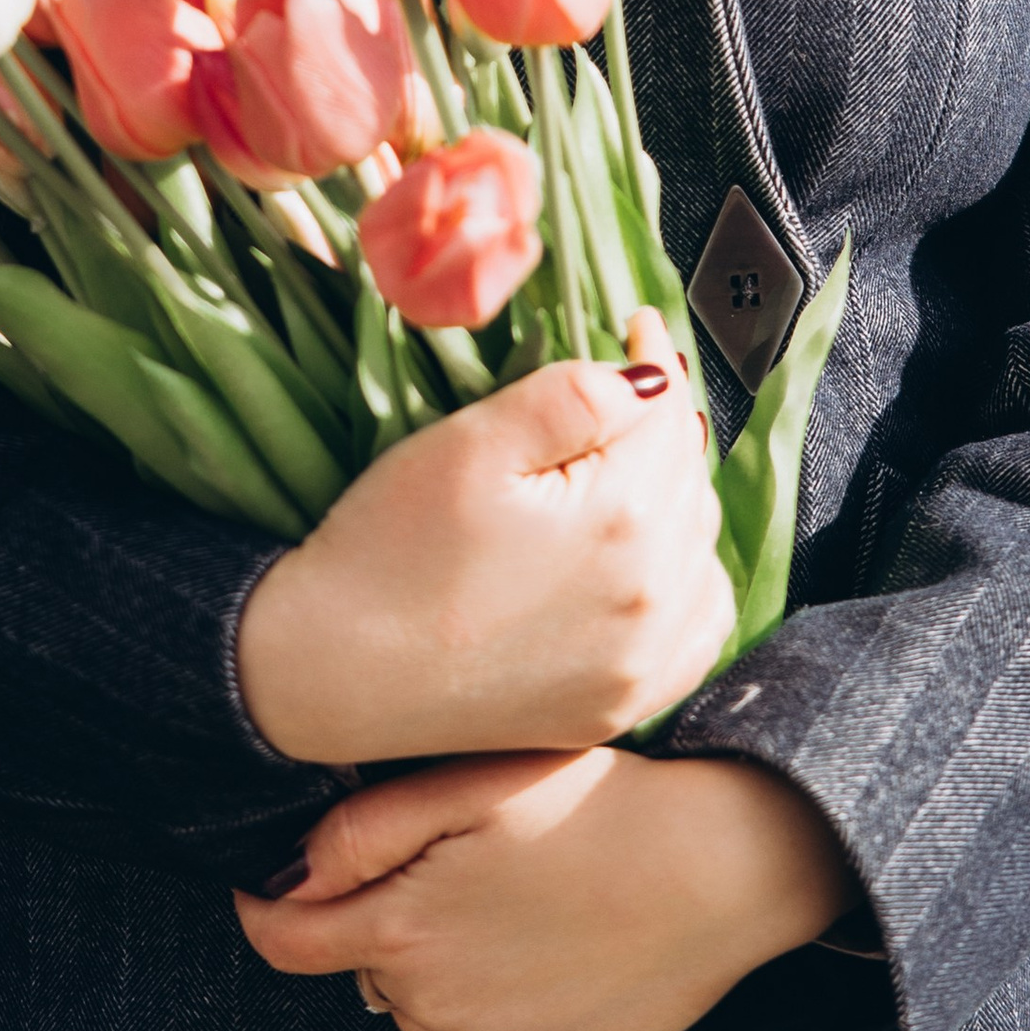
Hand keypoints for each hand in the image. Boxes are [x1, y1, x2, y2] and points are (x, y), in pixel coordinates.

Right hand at [234, 308, 729, 765]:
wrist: (329, 675)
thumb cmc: (385, 551)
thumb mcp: (470, 445)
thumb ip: (573, 396)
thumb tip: (650, 377)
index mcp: (623, 520)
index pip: (669, 416)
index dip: (653, 359)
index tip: (635, 326)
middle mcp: (653, 598)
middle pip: (690, 481)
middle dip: (664, 427)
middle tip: (627, 391)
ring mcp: (642, 664)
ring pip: (700, 549)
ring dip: (678, 500)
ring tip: (632, 465)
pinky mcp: (620, 704)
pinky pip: (697, 631)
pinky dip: (687, 583)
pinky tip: (653, 560)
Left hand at [234, 747, 855, 1030]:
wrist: (724, 869)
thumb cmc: (599, 806)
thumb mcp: (472, 782)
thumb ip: (360, 832)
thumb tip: (281, 884)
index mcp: (403, 930)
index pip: (285, 943)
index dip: (267, 911)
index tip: (271, 890)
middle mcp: (435, 1010)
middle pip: (366, 969)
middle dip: (386, 922)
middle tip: (464, 866)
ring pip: (420, 1014)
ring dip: (440, 971)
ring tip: (518, 909)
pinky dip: (482, 1028)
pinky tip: (536, 969)